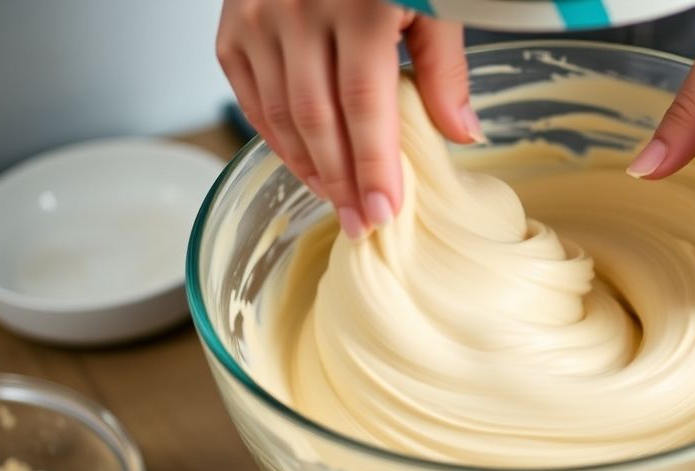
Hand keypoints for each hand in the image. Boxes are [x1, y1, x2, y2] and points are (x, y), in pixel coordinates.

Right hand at [216, 0, 479, 238]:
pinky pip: (250, 98)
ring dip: (309, 168)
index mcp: (361, 5)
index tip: (385, 213)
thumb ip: (444, 64)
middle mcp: (299, 11)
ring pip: (279, 115)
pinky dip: (274, 139)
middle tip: (362, 225)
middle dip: (342, 182)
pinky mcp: (232, 26)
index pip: (365, 106)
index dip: (375, 166)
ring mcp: (258, 17)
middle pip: (318, 120)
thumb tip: (462, 133)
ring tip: (337, 202)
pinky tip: (302, 164)